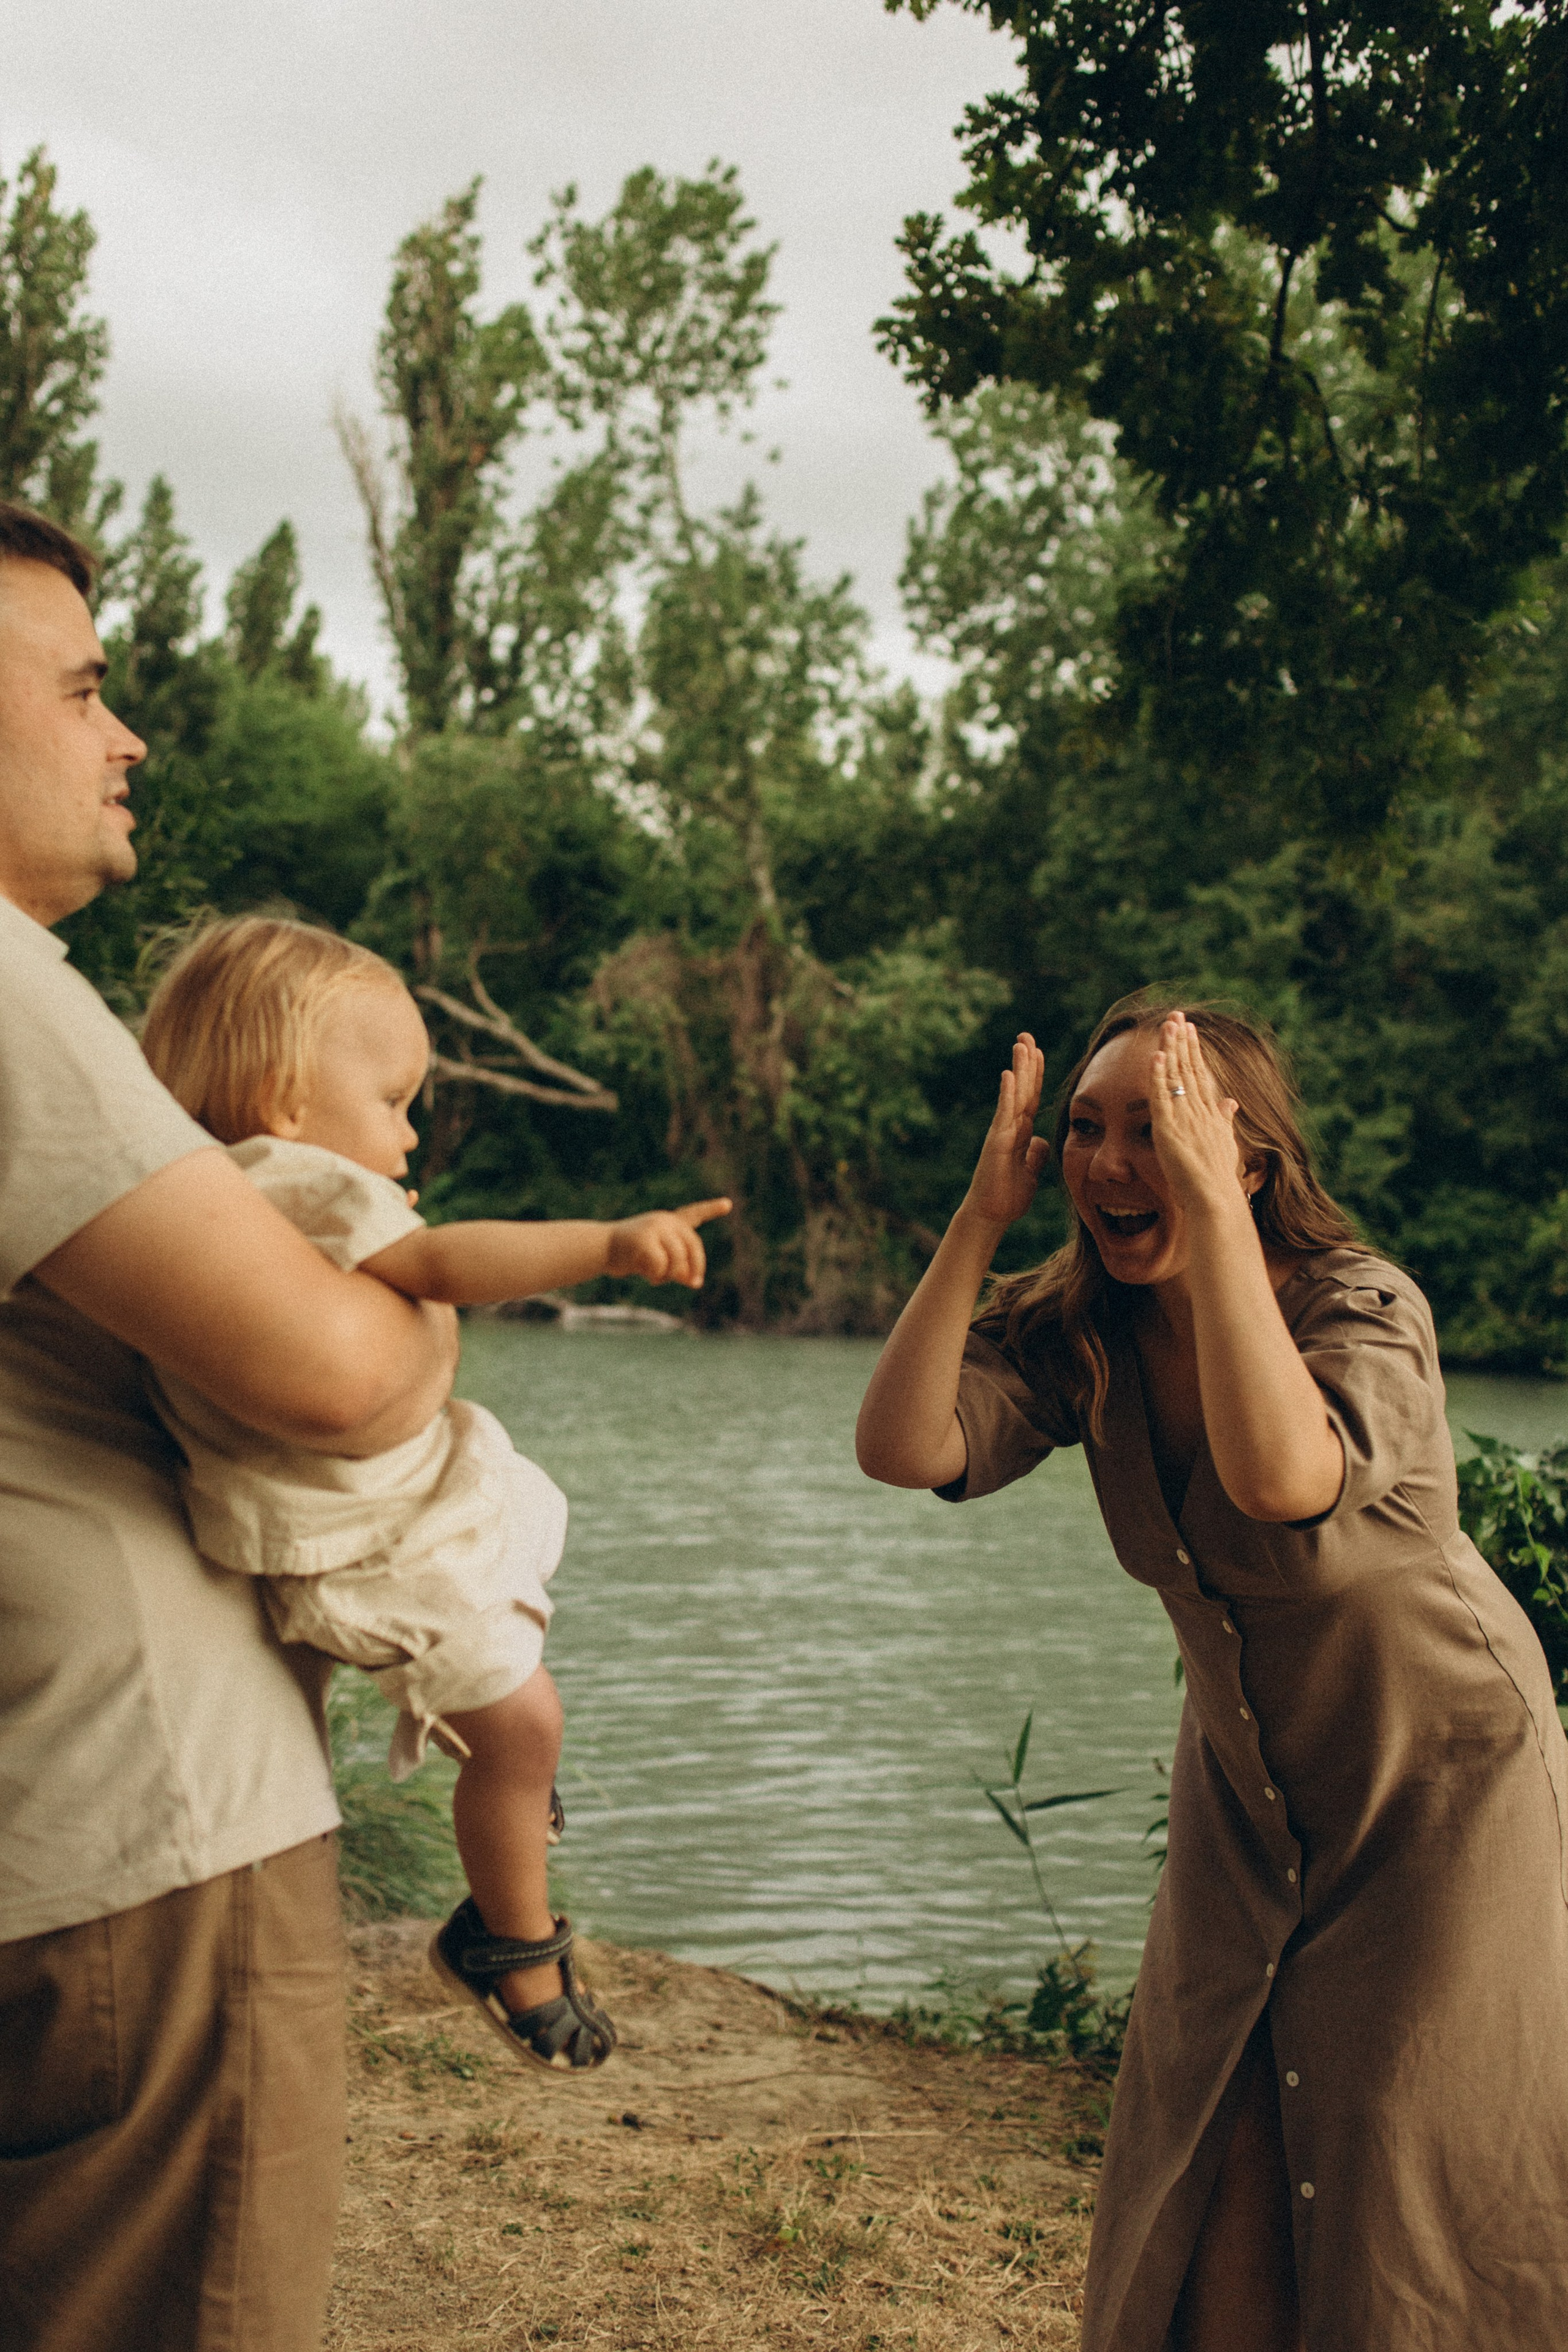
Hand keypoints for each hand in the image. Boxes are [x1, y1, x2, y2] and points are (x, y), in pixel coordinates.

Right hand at [605, 1197, 731, 1288]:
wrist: (600, 1249)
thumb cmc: (628, 1255)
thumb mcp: (657, 1260)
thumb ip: (677, 1267)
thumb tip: (694, 1281)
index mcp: (668, 1223)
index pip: (693, 1214)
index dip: (711, 1209)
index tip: (728, 1204)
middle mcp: (665, 1221)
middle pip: (692, 1246)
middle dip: (695, 1267)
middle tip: (696, 1283)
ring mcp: (655, 1228)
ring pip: (678, 1259)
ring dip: (671, 1276)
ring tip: (656, 1278)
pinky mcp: (644, 1239)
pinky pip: (661, 1265)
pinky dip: (656, 1276)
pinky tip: (644, 1274)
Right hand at [962, 1033, 1048, 1228]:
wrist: (991, 1215)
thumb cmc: (1009, 1197)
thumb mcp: (1032, 1173)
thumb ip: (1036, 1154)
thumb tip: (1041, 1140)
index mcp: (1021, 1133)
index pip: (1032, 1098)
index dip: (1036, 1075)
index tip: (1038, 1051)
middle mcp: (1011, 1128)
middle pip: (1023, 1089)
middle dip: (1026, 1062)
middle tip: (1026, 1035)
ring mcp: (1003, 1133)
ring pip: (1014, 1095)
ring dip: (1019, 1069)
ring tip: (1021, 1043)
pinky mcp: (996, 1142)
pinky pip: (1004, 1114)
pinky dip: (1007, 1094)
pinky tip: (1009, 1074)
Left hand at [1148, 1015, 1250, 1217]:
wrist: (1216, 1199)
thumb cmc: (1218, 1178)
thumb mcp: (1224, 1143)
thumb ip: (1224, 1119)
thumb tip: (1231, 1101)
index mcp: (1210, 1114)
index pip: (1201, 1075)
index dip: (1194, 1051)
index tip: (1190, 1030)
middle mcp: (1200, 1111)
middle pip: (1190, 1068)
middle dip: (1183, 1041)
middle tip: (1177, 1016)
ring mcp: (1186, 1119)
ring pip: (1177, 1077)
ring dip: (1172, 1049)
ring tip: (1168, 1025)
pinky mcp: (1169, 1131)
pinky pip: (1162, 1098)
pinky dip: (1158, 1077)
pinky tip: (1156, 1057)